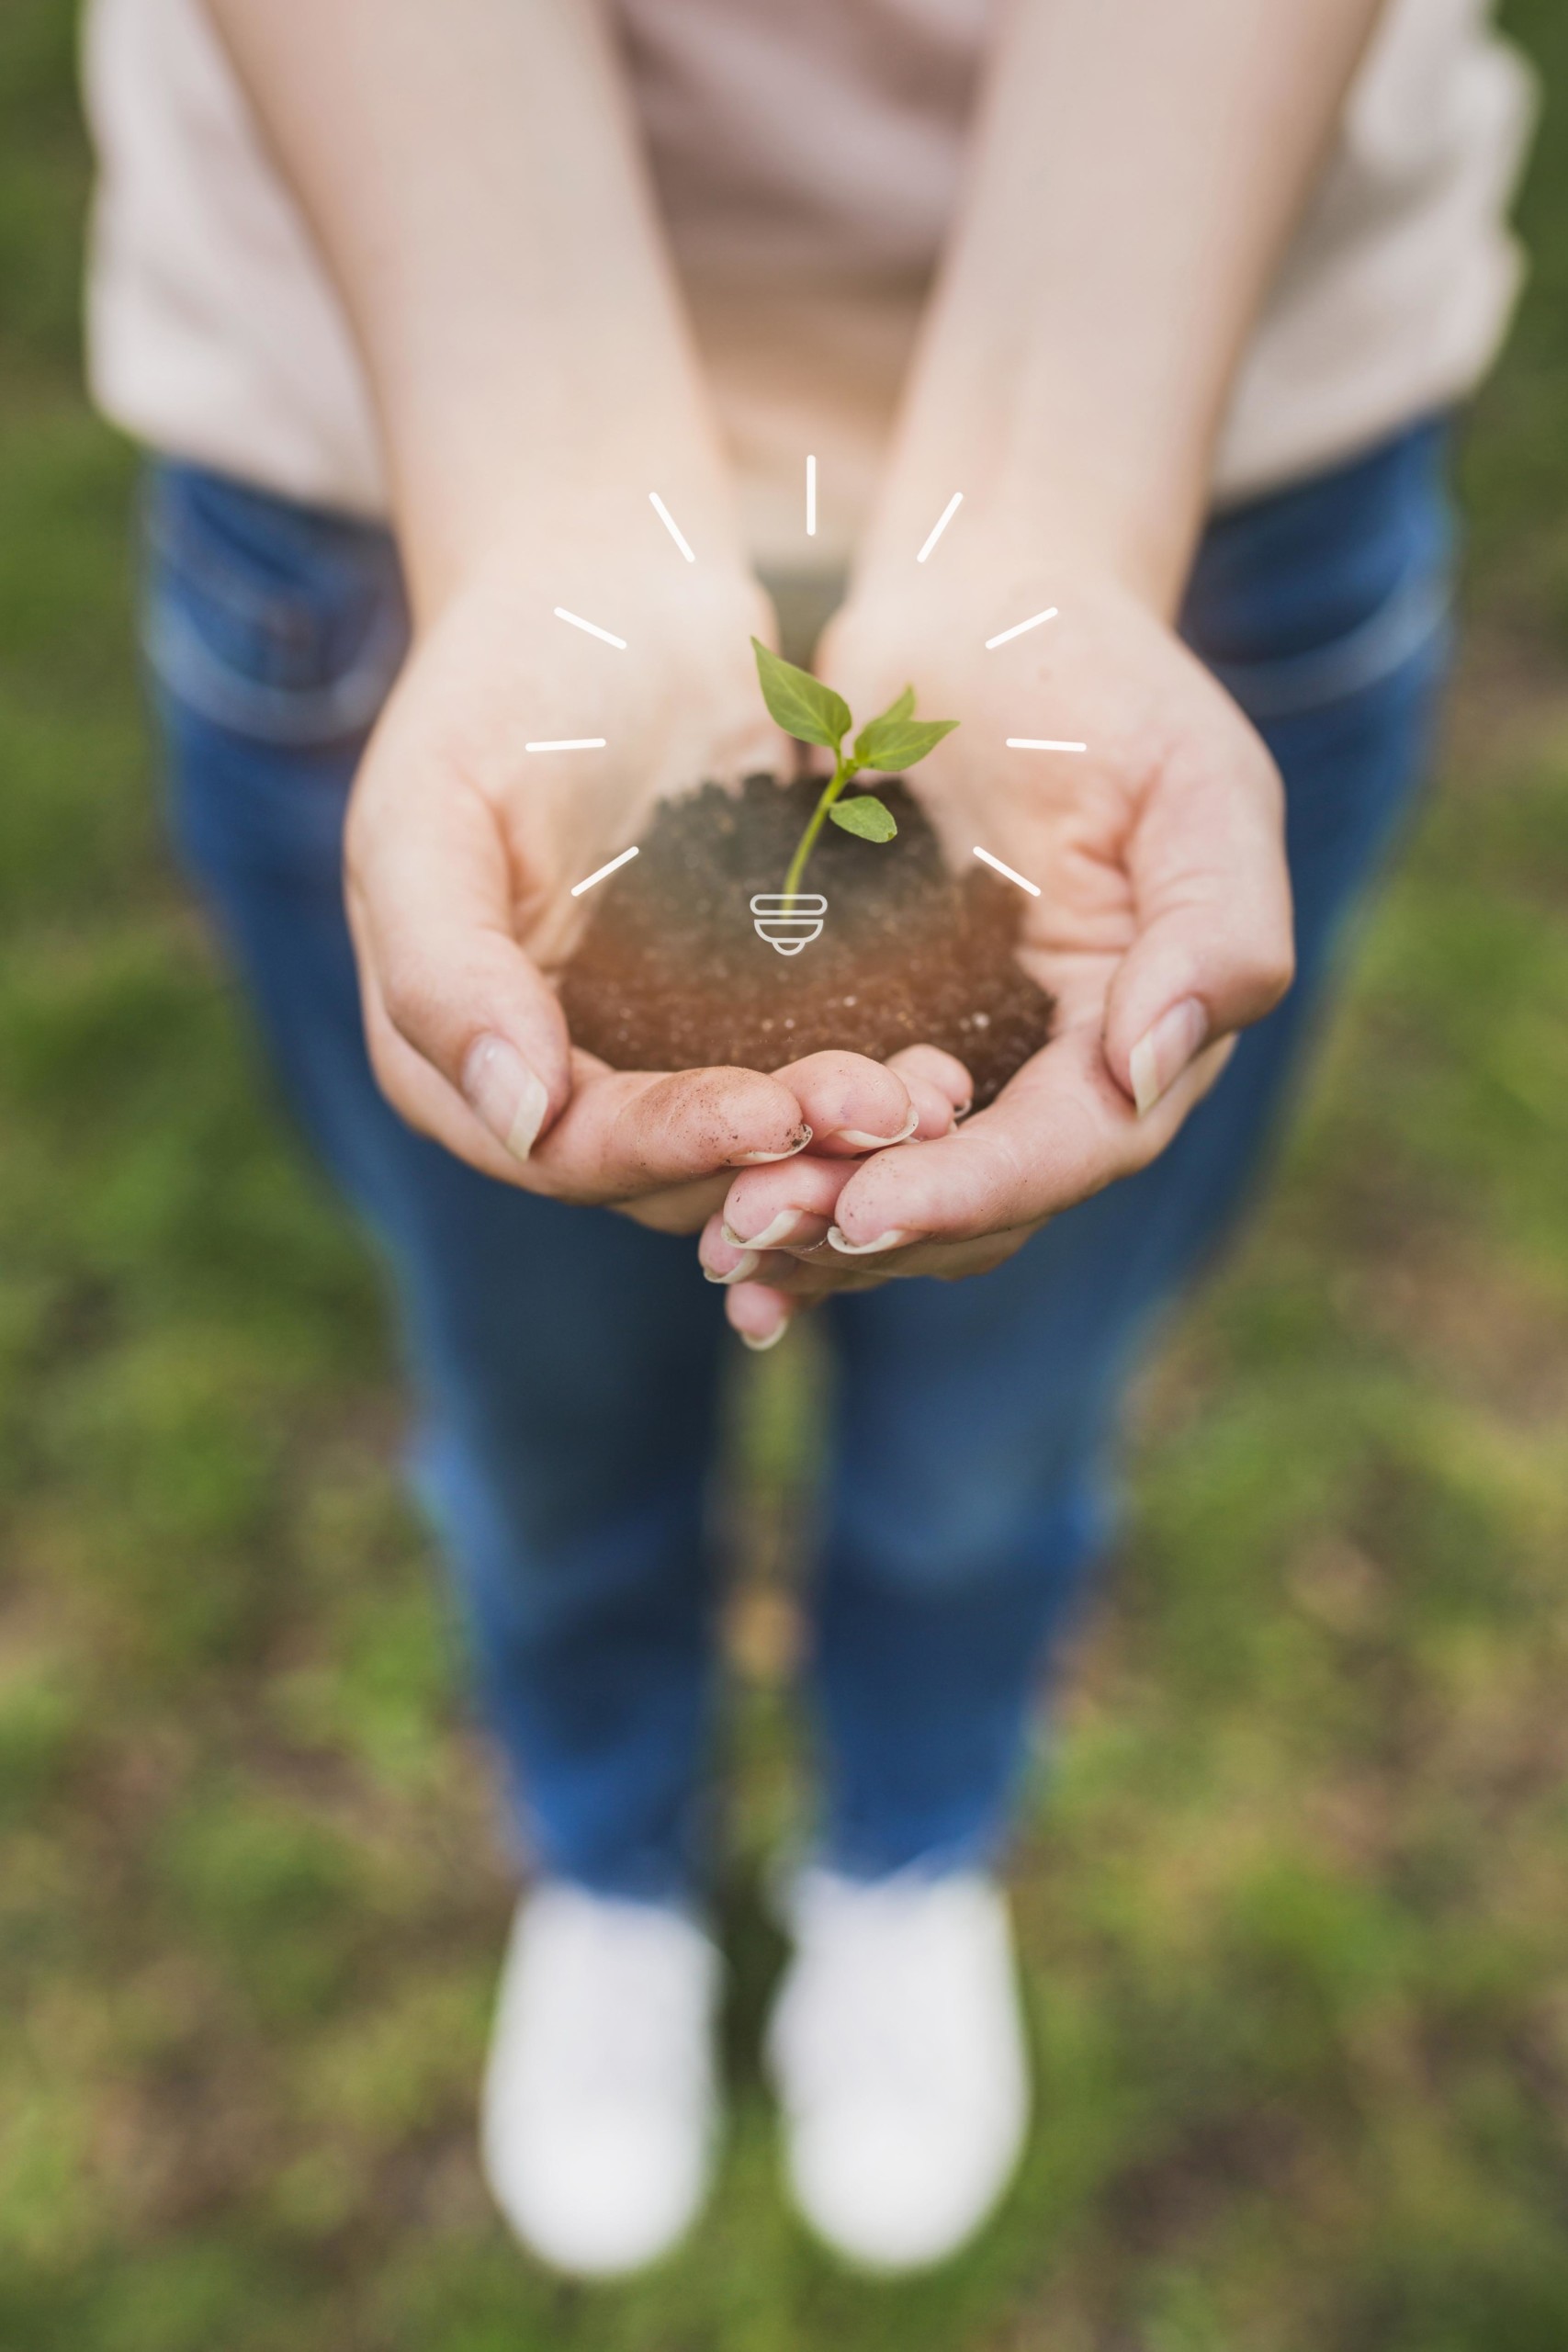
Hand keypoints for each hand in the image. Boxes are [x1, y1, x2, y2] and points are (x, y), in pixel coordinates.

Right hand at [343, 534, 975, 1218]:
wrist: (610, 594)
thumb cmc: (496, 685)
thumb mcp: (428, 810)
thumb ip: (442, 970)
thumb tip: (517, 1119)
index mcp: (453, 1065)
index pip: (567, 1155)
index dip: (670, 1148)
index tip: (773, 1114)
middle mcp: (553, 1087)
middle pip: (669, 1178)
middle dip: (780, 1158)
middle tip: (889, 1109)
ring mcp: (651, 1055)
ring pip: (749, 1154)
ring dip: (837, 1146)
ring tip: (930, 1100)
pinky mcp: (739, 1018)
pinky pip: (803, 1086)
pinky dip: (864, 1091)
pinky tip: (939, 1071)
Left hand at [696, 549, 1293, 1340]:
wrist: (979, 614)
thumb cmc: (1098, 678)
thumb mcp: (1195, 776)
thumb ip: (1219, 926)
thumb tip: (1149, 1073)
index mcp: (1149, 1027)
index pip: (1078, 1144)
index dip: (977, 1188)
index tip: (867, 1209)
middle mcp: (1066, 1075)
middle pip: (985, 1202)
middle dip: (874, 1229)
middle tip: (752, 1230)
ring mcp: (972, 1066)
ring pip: (908, 1196)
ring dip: (818, 1236)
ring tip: (723, 1245)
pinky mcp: (880, 1043)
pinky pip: (837, 1149)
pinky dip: (782, 1190)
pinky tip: (705, 1231)